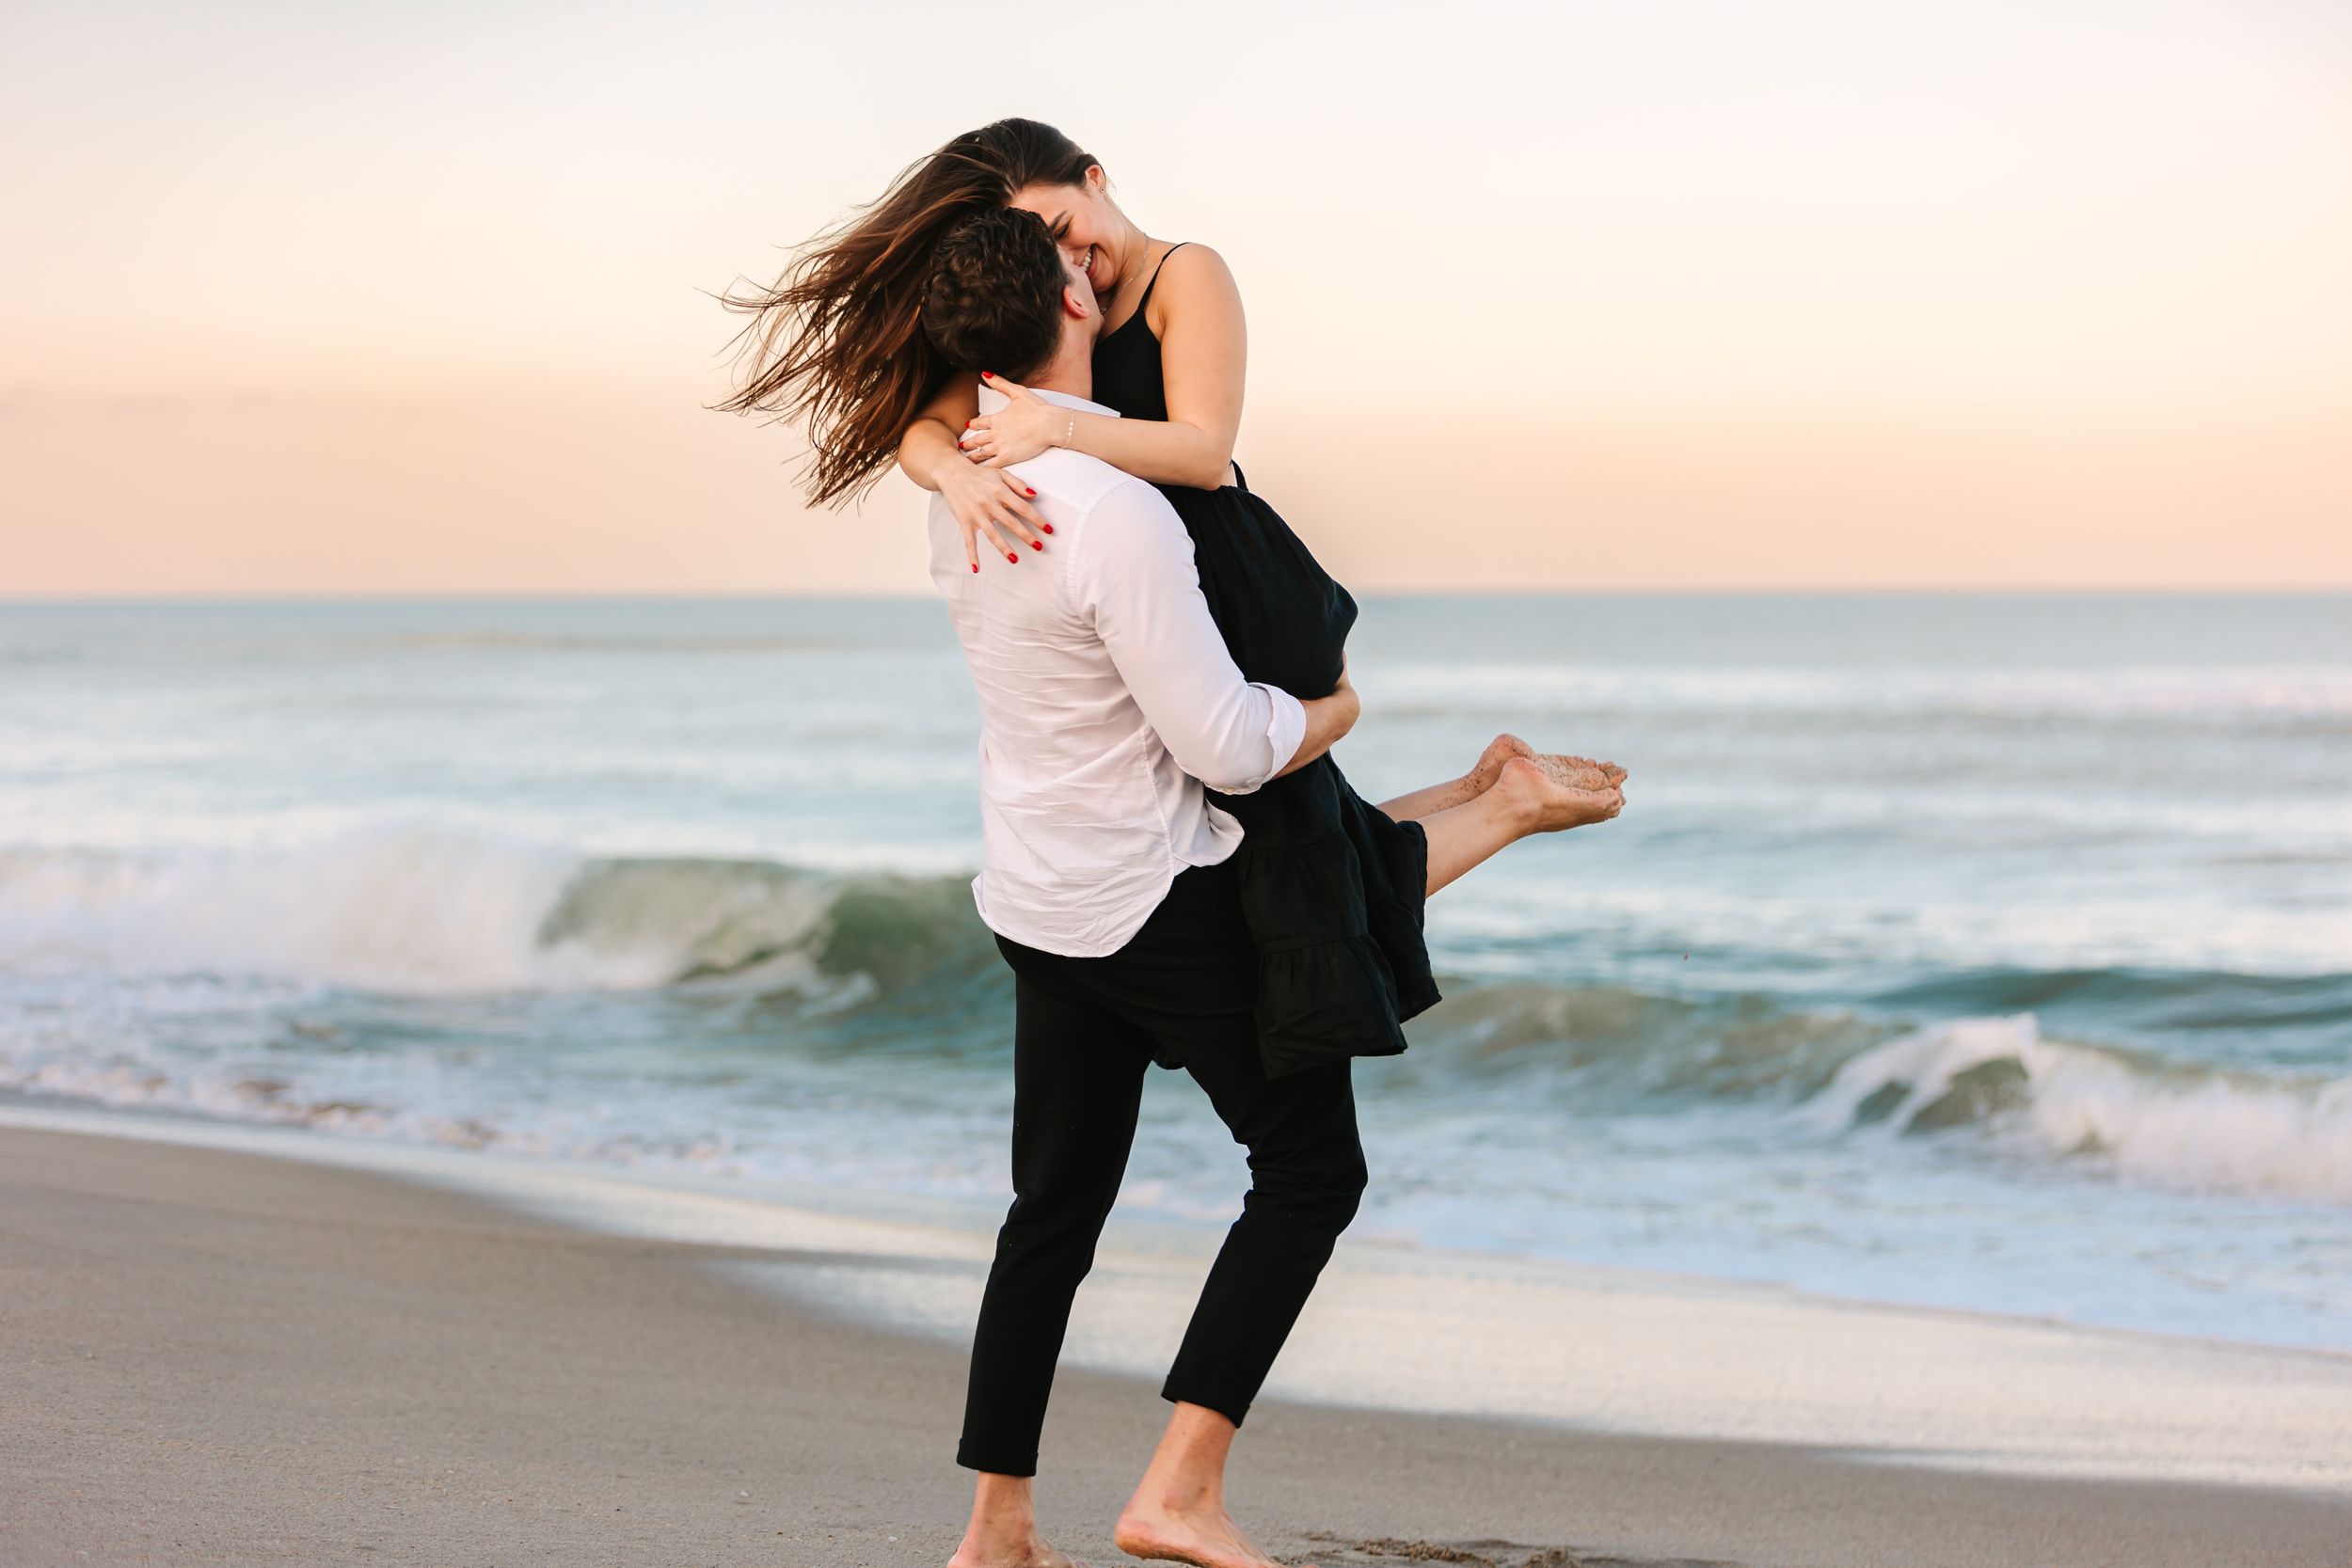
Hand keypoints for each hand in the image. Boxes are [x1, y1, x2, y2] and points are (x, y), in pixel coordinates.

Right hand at [933, 457, 1047, 570]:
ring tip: (1015, 559)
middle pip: (1011, 522)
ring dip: (1004, 548)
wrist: (951, 472)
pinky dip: (972, 555)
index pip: (1023, 508)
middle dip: (1026, 536)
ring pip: (992, 534)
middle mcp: (989, 503)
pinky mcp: (964, 521)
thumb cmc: (979, 474)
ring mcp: (976, 514)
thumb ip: (1018, 484)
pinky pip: (969, 541)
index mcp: (1000, 491)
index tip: (1049, 530)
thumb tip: (1034, 495)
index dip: (1037, 519)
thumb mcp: (1000, 474)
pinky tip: (977, 569)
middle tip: (1039, 547)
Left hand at [960, 375, 1066, 466]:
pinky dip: (983, 469)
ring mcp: (1000, 446)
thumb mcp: (1017, 392)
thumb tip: (985, 373)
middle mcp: (995, 433)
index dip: (973, 424)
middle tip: (961, 447)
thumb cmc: (1038, 409)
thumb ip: (1000, 384)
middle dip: (968, 443)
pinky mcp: (1008, 457)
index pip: (980, 422)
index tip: (968, 426)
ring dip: (972, 457)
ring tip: (966, 462)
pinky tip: (978, 472)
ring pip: (981, 453)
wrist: (1049, 424)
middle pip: (977, 440)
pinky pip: (991, 465)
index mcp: (997, 419)